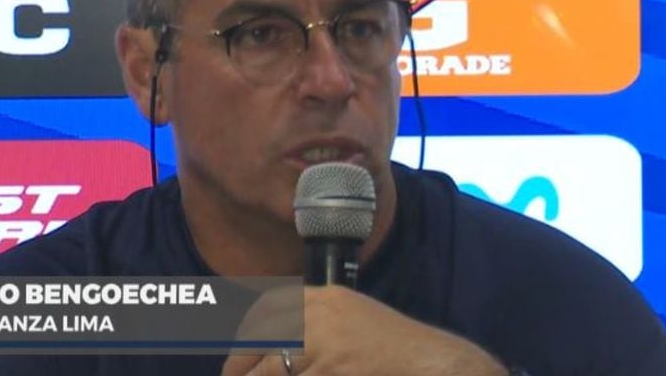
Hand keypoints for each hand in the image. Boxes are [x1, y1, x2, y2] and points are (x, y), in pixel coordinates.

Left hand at [222, 285, 506, 375]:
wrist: (431, 363)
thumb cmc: (394, 349)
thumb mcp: (353, 319)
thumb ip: (318, 323)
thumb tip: (278, 345)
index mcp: (325, 297)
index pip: (268, 305)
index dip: (246, 330)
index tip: (237, 352)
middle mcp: (320, 313)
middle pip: (260, 335)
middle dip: (239, 360)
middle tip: (233, 375)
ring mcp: (326, 342)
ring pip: (271, 367)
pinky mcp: (332, 368)